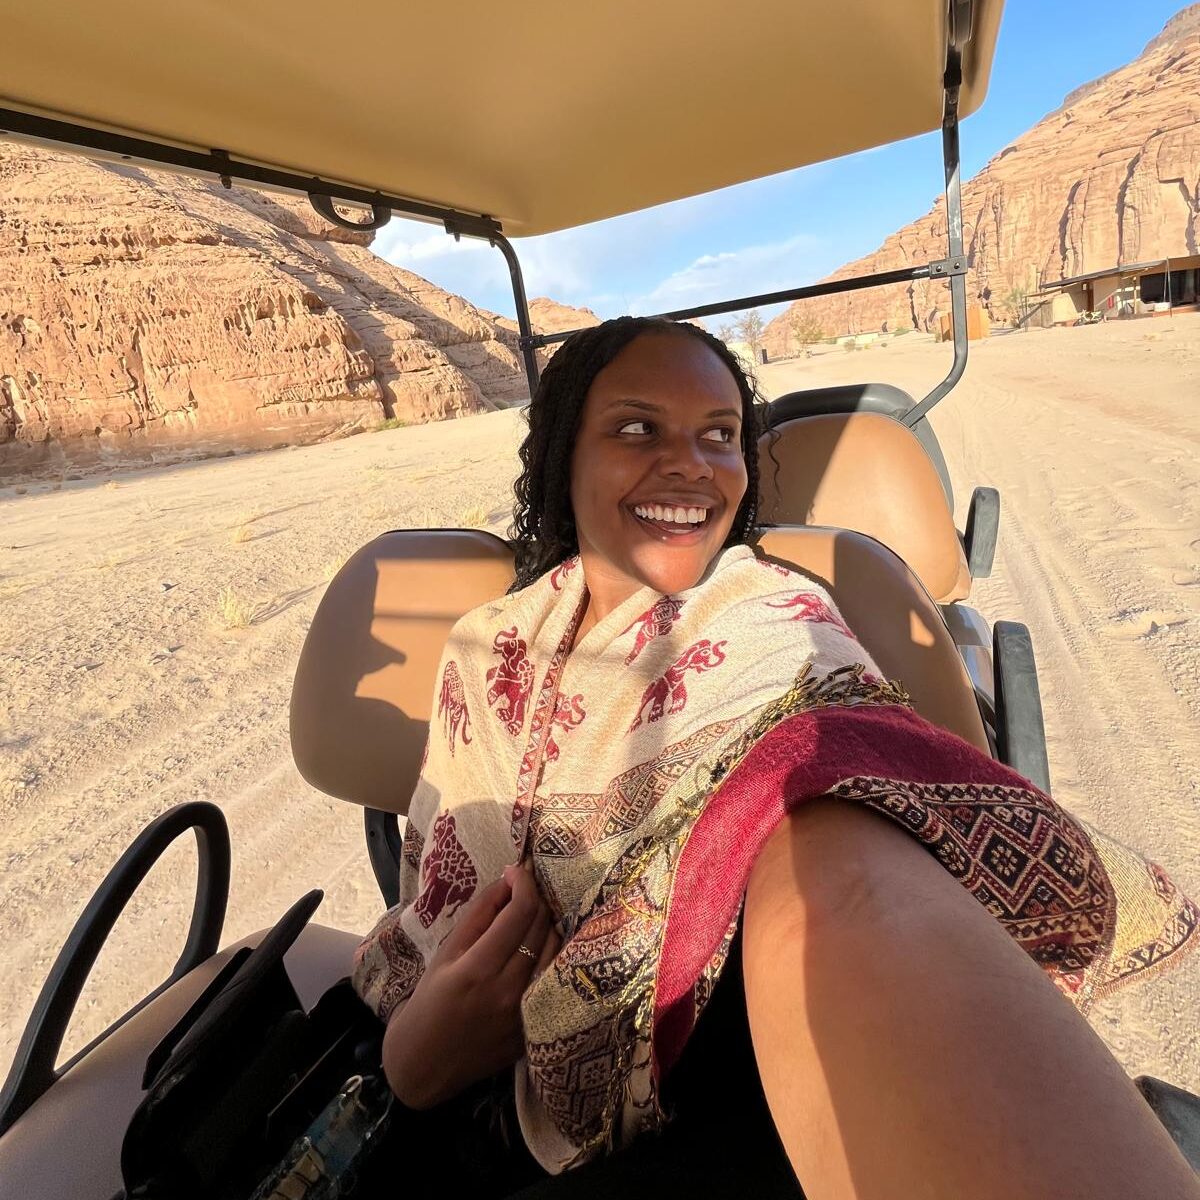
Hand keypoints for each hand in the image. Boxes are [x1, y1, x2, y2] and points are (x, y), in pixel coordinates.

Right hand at [381, 862, 559, 1108]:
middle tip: (526, 887)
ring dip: (549, 924)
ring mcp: (526, 1012)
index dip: (525, 882)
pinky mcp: (535, 1028)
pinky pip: (553, 978)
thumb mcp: (446, 953)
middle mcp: (509, 991)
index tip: (519, 870)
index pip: (521, 912)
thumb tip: (508, 880)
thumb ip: (479, 915)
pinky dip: (551, 954)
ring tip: (532, 914)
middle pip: (543, 927)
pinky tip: (539, 945)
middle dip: (537, 898)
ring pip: (557, 950)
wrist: (426, 1064)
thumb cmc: (429, 1002)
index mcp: (479, 969)